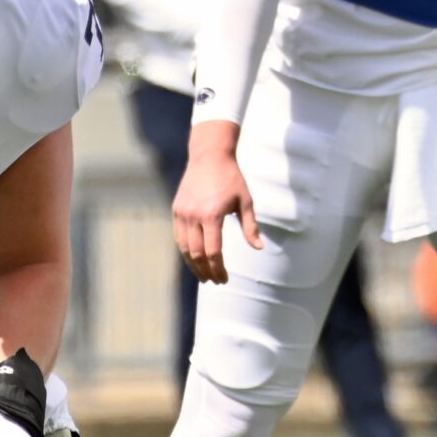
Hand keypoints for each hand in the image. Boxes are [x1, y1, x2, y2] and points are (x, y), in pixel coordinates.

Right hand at [173, 129, 260, 283]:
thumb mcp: (245, 201)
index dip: (218, 269)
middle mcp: (193, 216)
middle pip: (197, 254)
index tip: (224, 279)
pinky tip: (194, 258)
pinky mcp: (176, 209)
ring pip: (185, 248)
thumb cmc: (231, 179)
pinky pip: (179, 237)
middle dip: (206, 271)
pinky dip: (185, 250)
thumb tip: (259, 248)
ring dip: (193, 265)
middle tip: (214, 281)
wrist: (209, 156)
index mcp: (212, 215)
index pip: (213, 252)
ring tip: (203, 275)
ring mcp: (182, 213)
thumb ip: (250, 227)